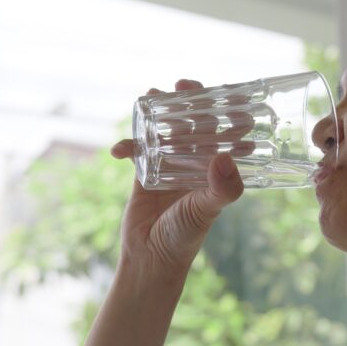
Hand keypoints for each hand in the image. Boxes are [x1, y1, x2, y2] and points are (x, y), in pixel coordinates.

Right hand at [110, 79, 244, 274]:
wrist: (150, 259)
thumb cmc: (185, 237)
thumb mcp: (206, 211)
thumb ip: (221, 189)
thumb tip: (224, 157)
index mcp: (217, 170)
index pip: (227, 134)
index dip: (228, 112)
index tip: (226, 93)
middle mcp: (196, 165)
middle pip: (196, 124)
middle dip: (191, 101)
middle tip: (182, 85)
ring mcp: (170, 166)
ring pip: (166, 130)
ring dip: (158, 112)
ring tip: (150, 96)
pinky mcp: (144, 173)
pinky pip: (137, 150)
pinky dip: (128, 145)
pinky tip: (118, 151)